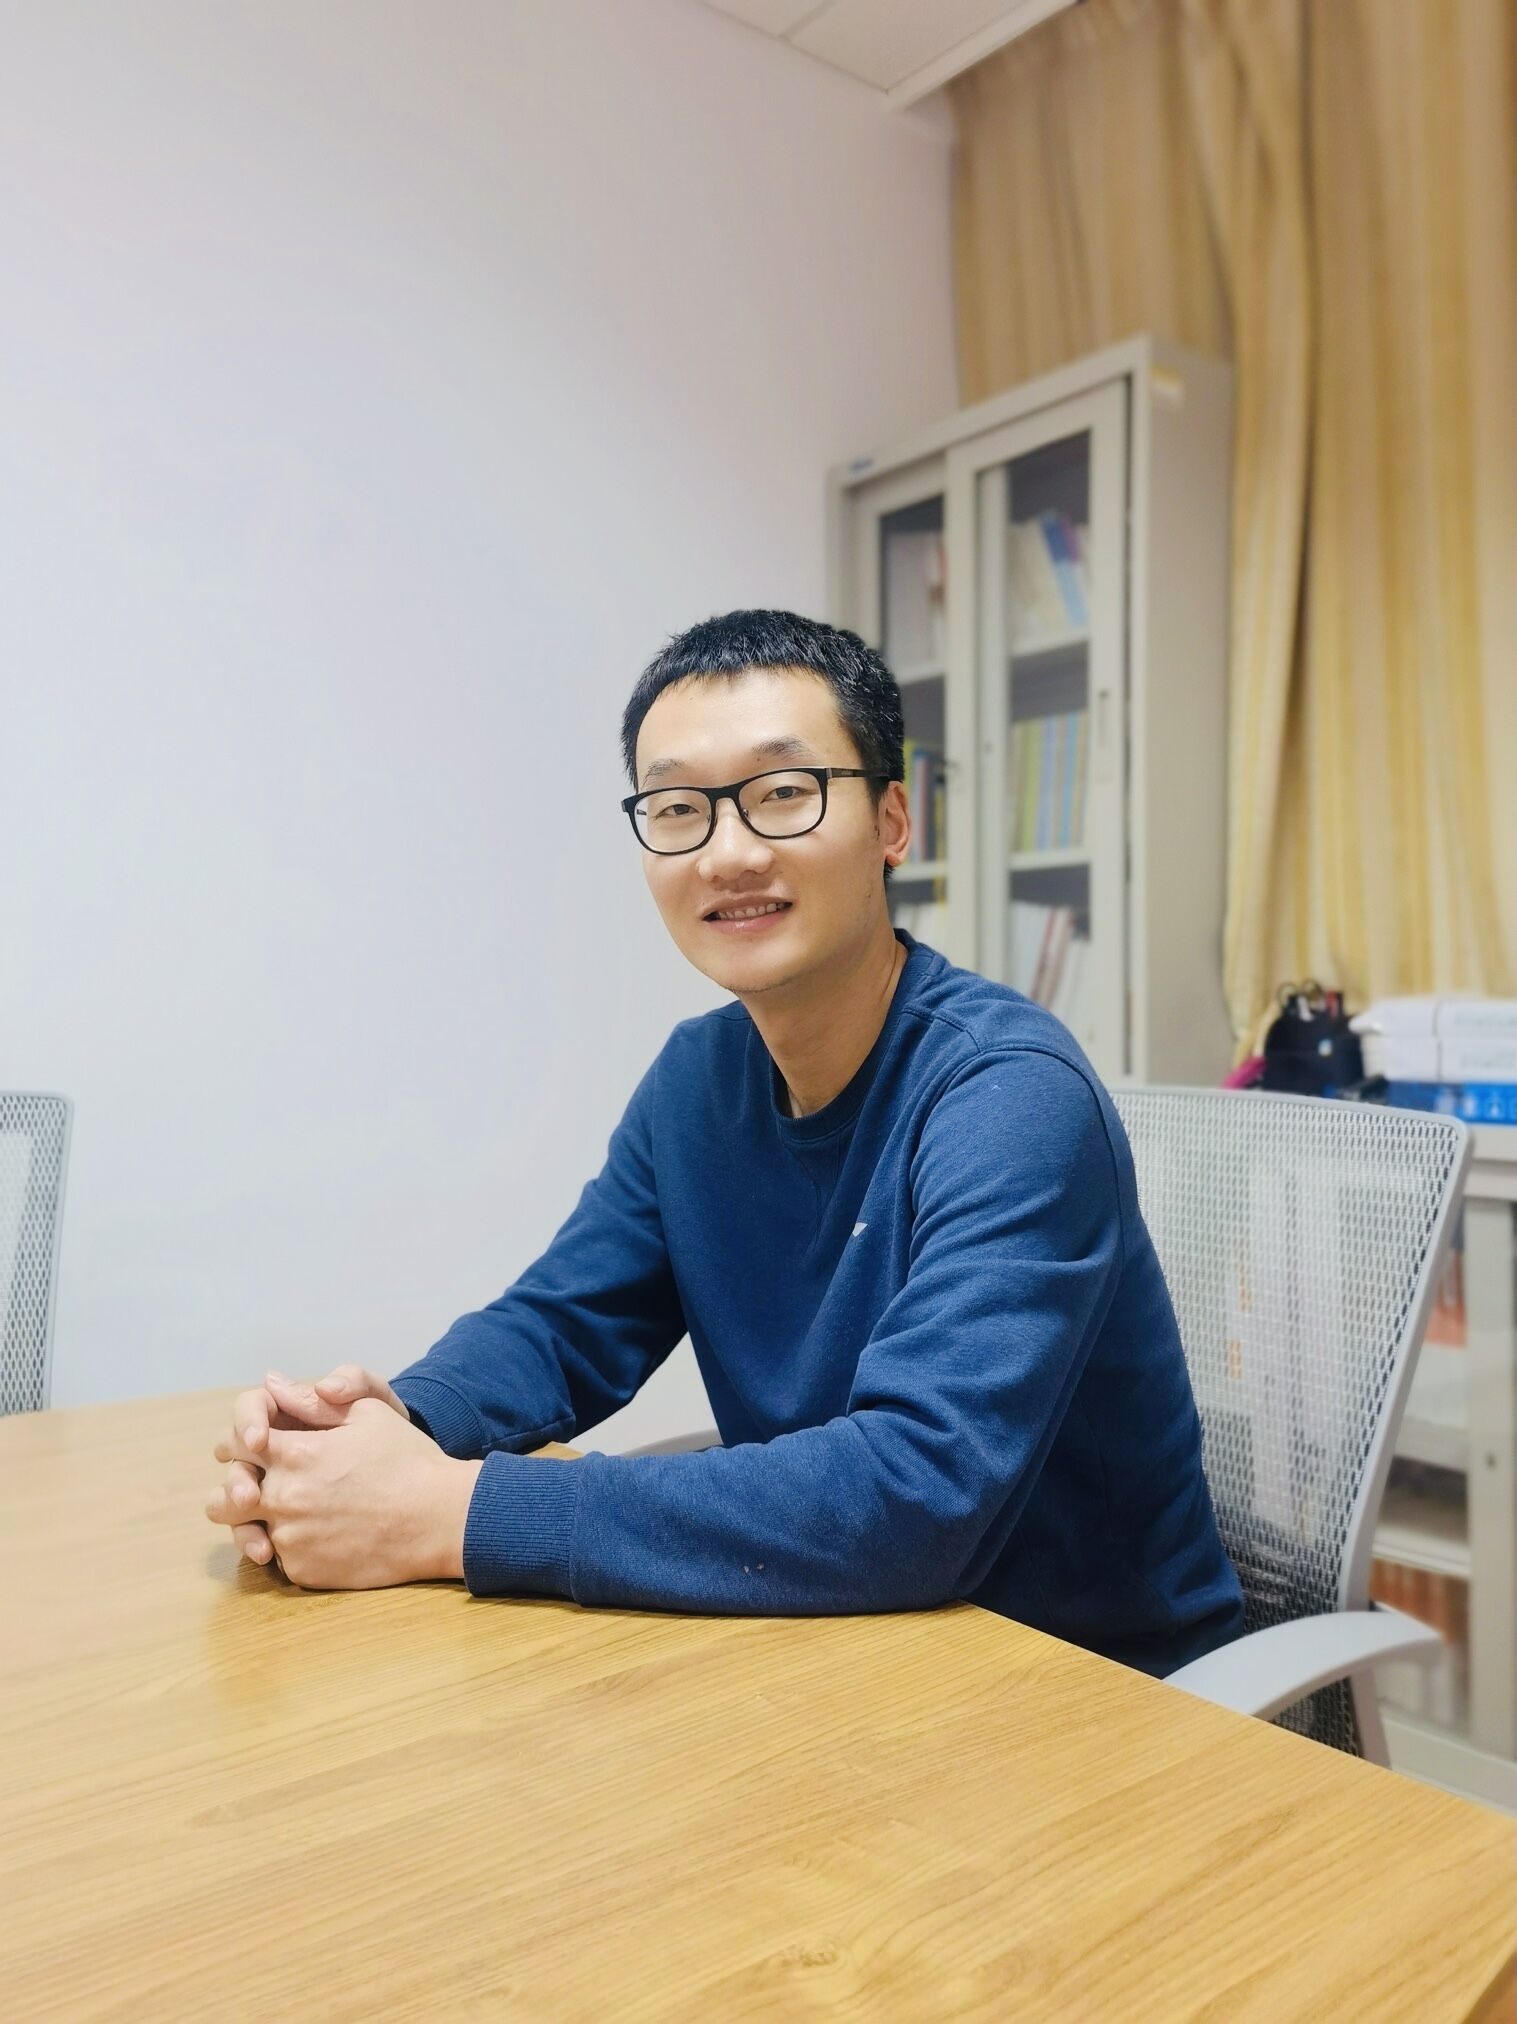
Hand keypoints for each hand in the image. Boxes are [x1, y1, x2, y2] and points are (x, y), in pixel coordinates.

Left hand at [206, 1397, 480, 1589]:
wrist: (441, 1518)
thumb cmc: (407, 1459)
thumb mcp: (368, 1413)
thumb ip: (311, 1402)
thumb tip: (273, 1384)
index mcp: (295, 1454)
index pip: (238, 1444)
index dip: (243, 1441)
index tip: (257, 1444)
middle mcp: (283, 1498)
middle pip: (225, 1499)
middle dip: (236, 1489)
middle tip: (251, 1488)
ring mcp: (291, 1540)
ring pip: (249, 1533)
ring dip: (259, 1523)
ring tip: (285, 1515)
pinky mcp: (303, 1572)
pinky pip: (280, 1560)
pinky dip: (293, 1548)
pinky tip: (321, 1536)